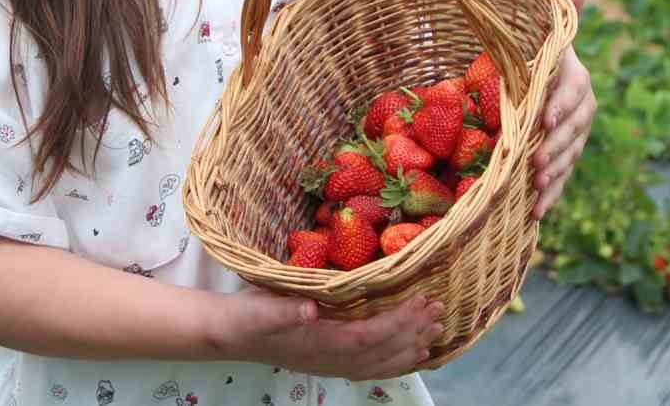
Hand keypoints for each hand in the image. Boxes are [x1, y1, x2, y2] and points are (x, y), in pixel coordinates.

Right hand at [215, 288, 443, 380]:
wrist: (229, 335)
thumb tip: (309, 308)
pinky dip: (395, 360)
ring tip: (436, 332)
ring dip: (410, 348)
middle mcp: (331, 361)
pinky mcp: (329, 360)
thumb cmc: (247, 318)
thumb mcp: (262, 310)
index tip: (421, 303)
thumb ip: (285, 311)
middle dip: (413, 333)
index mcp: (320, 344)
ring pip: (380, 363)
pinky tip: (410, 352)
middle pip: (381, 352)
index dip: (398, 323)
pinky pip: (371, 366)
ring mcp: (331, 364)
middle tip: (440, 313)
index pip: (369, 337)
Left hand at [530, 0, 598, 219]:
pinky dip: (551, 195)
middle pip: (574, 131)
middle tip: (536, 163)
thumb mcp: (546, 36)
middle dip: (556, 148)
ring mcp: (575, 135)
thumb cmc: (539, 54)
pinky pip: (563, 177)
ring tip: (536, 189)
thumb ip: (561, 16)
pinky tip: (537, 212)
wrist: (541, 80)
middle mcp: (581, 108)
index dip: (561, 106)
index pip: (574, 91)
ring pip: (570, 157)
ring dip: (555, 175)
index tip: (543, 121)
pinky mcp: (566, 156)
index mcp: (576, 78)